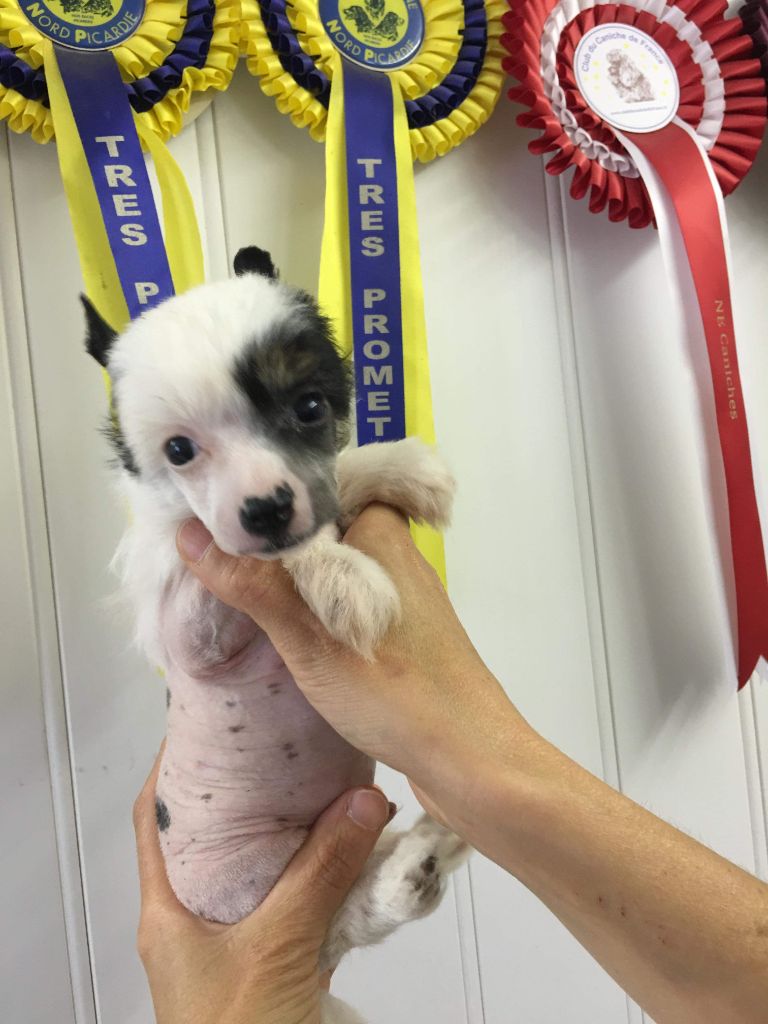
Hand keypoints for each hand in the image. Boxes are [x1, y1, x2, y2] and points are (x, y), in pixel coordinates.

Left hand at [134, 747, 389, 1023]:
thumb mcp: (275, 948)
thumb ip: (319, 875)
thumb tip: (361, 804)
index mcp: (168, 909)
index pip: (156, 816)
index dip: (175, 765)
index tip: (209, 723)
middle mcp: (196, 920)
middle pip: (216, 837)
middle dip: (251, 793)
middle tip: (285, 748)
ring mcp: (235, 943)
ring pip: (263, 870)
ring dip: (296, 835)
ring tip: (327, 789)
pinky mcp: (273, 964)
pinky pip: (297, 904)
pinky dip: (324, 877)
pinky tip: (353, 856)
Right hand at [176, 505, 534, 838]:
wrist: (472, 759)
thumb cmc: (397, 691)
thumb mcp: (309, 638)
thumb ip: (253, 583)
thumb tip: (188, 532)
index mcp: (380, 529)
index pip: (312, 482)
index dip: (262, 493)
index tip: (212, 503)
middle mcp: (393, 551)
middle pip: (318, 523)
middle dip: (268, 539)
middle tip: (209, 550)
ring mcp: (398, 592)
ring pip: (331, 564)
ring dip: (289, 576)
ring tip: (233, 586)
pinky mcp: (400, 628)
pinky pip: (344, 596)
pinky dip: (312, 604)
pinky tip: (283, 628)